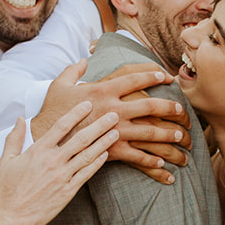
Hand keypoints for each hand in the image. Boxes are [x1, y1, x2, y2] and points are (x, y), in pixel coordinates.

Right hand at [0, 104, 117, 224]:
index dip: (76, 113)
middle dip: (99, 125)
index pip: (61, 126)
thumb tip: (20, 119)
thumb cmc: (5, 189)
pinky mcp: (67, 191)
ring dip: (103, 142)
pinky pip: (86, 174)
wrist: (9, 216)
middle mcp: (53, 161)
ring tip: (116, 132)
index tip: (87, 104)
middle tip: (113, 115)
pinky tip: (106, 154)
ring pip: (88, 155)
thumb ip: (14, 137)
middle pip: (81, 138)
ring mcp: (62, 176)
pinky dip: (97, 163)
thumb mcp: (5, 159)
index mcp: (37, 150)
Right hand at [35, 60, 190, 184]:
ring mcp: (113, 131)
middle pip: (150, 105)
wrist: (42, 139)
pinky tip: (163, 164)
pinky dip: (152, 161)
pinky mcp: (110, 151)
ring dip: (169, 136)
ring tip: (182, 139)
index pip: (133, 78)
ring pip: (149, 132)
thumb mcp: (59, 85)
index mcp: (102, 90)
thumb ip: (73, 70)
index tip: (166, 76)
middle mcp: (112, 109)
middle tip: (182, 111)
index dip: (152, 75)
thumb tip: (83, 60)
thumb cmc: (50, 111)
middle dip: (170, 108)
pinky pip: (137, 157)